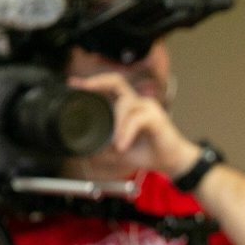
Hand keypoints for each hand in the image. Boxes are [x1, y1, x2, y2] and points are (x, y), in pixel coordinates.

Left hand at [68, 72, 199, 177]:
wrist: (171, 162)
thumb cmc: (148, 153)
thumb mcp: (117, 153)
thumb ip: (101, 148)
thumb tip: (81, 150)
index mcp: (128, 107)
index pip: (108, 87)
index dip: (92, 83)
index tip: (73, 83)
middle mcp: (137, 103)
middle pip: (116, 81)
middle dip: (97, 82)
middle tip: (83, 87)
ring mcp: (147, 107)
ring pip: (124, 104)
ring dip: (116, 124)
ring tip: (115, 145)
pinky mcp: (155, 117)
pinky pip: (136, 120)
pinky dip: (126, 132)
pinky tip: (123, 145)